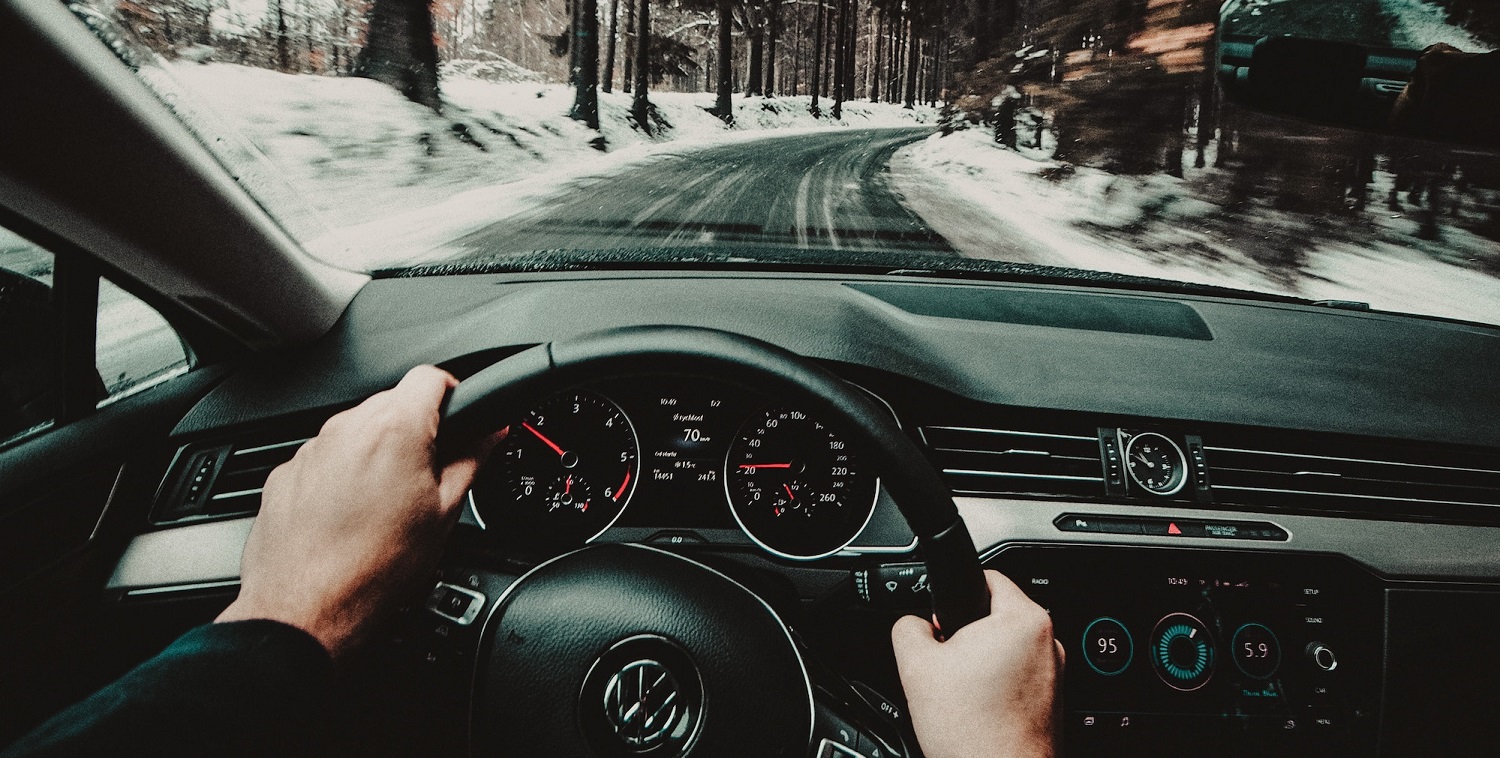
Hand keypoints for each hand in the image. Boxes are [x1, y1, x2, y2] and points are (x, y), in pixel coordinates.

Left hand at [217, 365, 498, 658]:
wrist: (307, 610)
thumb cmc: (374, 569)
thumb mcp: (444, 513)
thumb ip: (472, 461)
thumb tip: (491, 435)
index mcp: (395, 428)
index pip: (431, 377)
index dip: (453, 394)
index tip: (460, 418)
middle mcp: (347, 427)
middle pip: (393, 403)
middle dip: (416, 430)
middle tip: (430, 475)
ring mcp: (312, 449)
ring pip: (358, 431)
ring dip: (378, 453)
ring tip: (389, 505)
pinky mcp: (286, 473)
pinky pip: (326, 459)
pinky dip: (343, 476)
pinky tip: (353, 517)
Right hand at [891, 570, 1062, 757]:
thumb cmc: (973, 732)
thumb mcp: (915, 666)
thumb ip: (907, 627)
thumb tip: (913, 624)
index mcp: (1023, 620)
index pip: (987, 576)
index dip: (953, 594)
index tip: (941, 619)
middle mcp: (1048, 642)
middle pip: (996, 616)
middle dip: (966, 635)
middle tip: (946, 665)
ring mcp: (1054, 673)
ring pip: (1006, 649)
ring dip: (982, 663)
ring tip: (962, 694)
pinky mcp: (1052, 699)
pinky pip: (1018, 676)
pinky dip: (997, 687)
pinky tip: (978, 710)